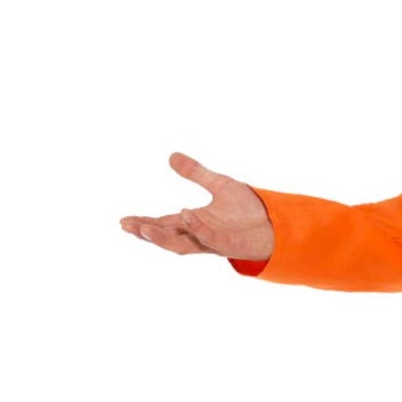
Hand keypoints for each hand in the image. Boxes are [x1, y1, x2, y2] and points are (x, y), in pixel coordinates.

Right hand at [119, 152, 273, 260]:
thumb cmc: (248, 209)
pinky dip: (197, 227)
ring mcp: (215, 242)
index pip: (164, 224)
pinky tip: (186, 214)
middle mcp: (201, 234)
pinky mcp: (231, 245)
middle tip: (128, 227)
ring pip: (184, 244)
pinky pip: (210, 238)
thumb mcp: (219, 184)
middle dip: (148, 232)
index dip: (145, 223)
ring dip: (164, 238)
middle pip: (168, 237)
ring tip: (145, 229)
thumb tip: (171, 156)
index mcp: (195, 222)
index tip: (125, 222)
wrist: (277, 223)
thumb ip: (196, 173)